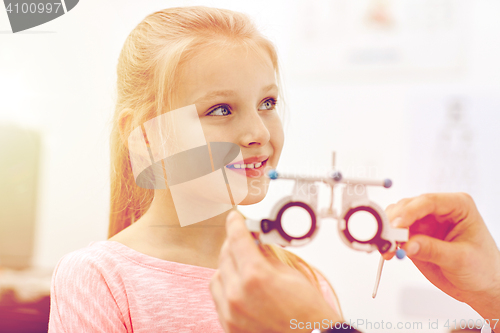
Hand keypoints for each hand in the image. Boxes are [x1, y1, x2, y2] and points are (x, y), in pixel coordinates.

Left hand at [210, 210, 340, 332]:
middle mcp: (237, 295)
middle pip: (225, 256)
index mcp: (255, 276)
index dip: (236, 224)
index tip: (234, 218)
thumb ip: (267, 256)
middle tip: (243, 240)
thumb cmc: (307, 313)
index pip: (237, 239)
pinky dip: (226, 288)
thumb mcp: (289, 274)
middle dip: (233, 244)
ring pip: (217, 277)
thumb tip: (255, 244)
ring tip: (242, 265)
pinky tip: (240, 285)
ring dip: (227, 267)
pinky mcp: (229, 326)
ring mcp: (230, 313)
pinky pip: (218, 299)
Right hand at [384, 192, 499, 321]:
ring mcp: (426, 222)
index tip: (396, 226)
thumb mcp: (461, 259)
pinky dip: (389, 241)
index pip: (429, 201)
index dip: (409, 212)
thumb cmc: (483, 269)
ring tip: (388, 248)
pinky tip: (389, 251)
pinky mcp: (416, 235)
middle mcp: (439, 210)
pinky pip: (396, 233)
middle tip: (387, 238)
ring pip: (398, 217)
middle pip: (408, 206)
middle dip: (395, 222)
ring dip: (389, 231)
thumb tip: (408, 244)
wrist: (481, 287)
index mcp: (458, 206)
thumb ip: (433, 250)